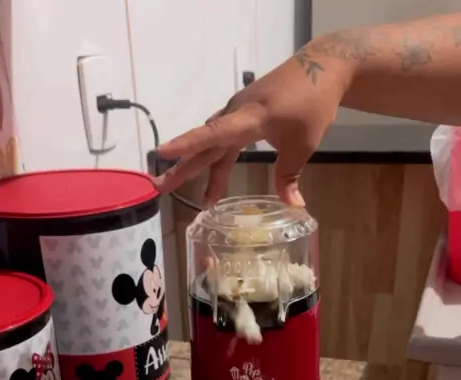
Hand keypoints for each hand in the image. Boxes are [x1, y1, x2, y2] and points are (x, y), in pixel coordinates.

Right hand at [155, 50, 352, 206]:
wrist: (322, 68)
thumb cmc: (313, 103)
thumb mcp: (303, 144)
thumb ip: (290, 175)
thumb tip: (293, 206)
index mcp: (249, 118)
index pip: (212, 134)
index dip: (187, 145)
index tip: (161, 153)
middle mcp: (236, 114)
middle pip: (205, 144)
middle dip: (183, 168)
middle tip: (161, 187)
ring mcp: (238, 111)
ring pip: (214, 143)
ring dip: (202, 169)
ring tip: (200, 199)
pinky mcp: (244, 113)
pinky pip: (223, 137)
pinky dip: (217, 157)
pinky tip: (215, 174)